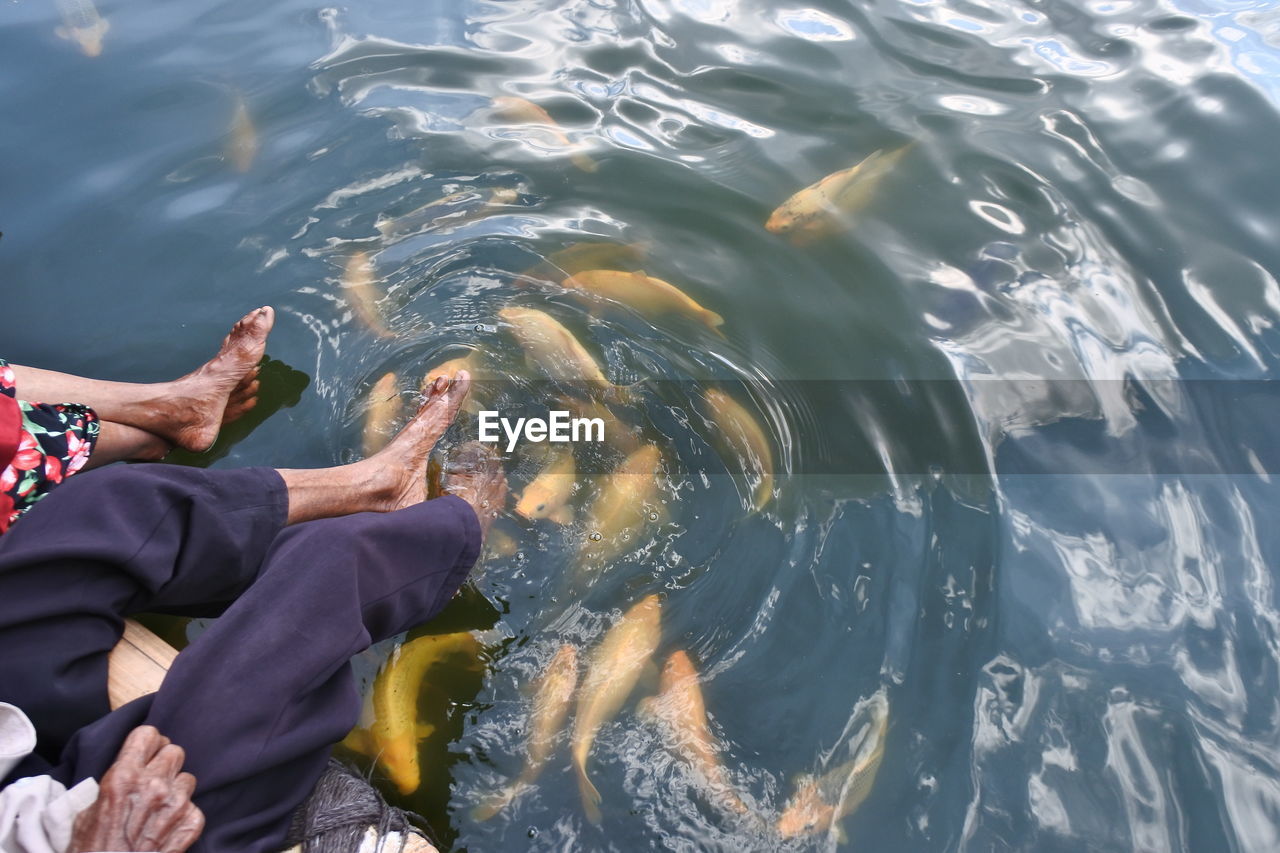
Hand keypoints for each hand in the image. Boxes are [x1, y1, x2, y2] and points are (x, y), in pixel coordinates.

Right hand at [69, 725, 203, 852]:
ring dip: (175, 790)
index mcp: (124, 776)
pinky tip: (166, 827)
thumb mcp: (89, 808)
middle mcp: (154, 785)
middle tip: (154, 779)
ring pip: (187, 778)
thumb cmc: (91, 848)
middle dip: (164, 764)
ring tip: (158, 807)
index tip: (146, 752)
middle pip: (174, 752)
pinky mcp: (191, 823)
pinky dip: (183, 816)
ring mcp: (176, 804)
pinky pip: (194, 806)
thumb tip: (130, 765)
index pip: (148, 734)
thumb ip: (113, 781)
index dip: (148, 743)